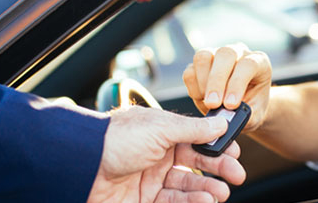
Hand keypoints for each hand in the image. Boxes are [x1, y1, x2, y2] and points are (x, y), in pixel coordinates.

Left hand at [89, 106, 245, 201]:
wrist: (80, 167)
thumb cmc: (115, 140)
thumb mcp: (160, 128)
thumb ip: (193, 129)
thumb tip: (220, 122)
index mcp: (160, 132)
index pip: (196, 139)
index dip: (216, 146)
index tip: (235, 152)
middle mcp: (157, 155)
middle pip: (195, 164)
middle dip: (218, 169)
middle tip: (237, 175)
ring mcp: (149, 179)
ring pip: (186, 186)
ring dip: (206, 189)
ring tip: (220, 193)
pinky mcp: (142, 200)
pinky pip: (172, 202)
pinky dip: (191, 202)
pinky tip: (205, 200)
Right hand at [182, 44, 271, 132]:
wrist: (243, 107)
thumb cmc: (252, 108)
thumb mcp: (255, 115)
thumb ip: (245, 116)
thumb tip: (227, 118)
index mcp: (258, 62)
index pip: (248, 65)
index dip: (237, 84)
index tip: (230, 105)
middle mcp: (238, 53)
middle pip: (225, 54)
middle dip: (216, 81)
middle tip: (213, 105)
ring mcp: (216, 55)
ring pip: (203, 57)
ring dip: (203, 83)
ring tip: (209, 103)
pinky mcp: (200, 65)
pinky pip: (190, 71)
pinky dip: (193, 88)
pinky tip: (202, 99)